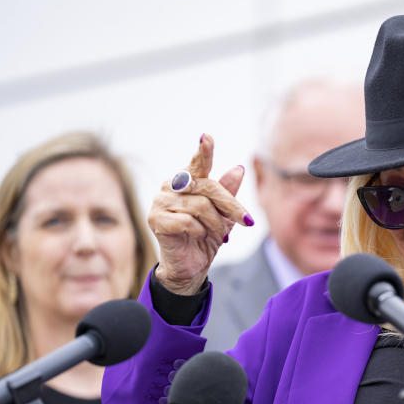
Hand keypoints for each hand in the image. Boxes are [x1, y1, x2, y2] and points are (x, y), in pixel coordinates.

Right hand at [148, 134, 252, 294]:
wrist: (190, 266)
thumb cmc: (206, 236)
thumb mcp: (223, 214)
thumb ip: (228, 192)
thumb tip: (238, 168)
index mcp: (187, 181)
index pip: (198, 163)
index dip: (203, 151)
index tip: (207, 137)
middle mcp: (171, 186)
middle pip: (208, 187)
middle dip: (231, 205)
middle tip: (247, 221)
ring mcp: (160, 201)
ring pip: (200, 206)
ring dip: (217, 224)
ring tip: (220, 235)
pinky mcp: (156, 219)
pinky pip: (187, 221)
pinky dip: (200, 231)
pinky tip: (200, 236)